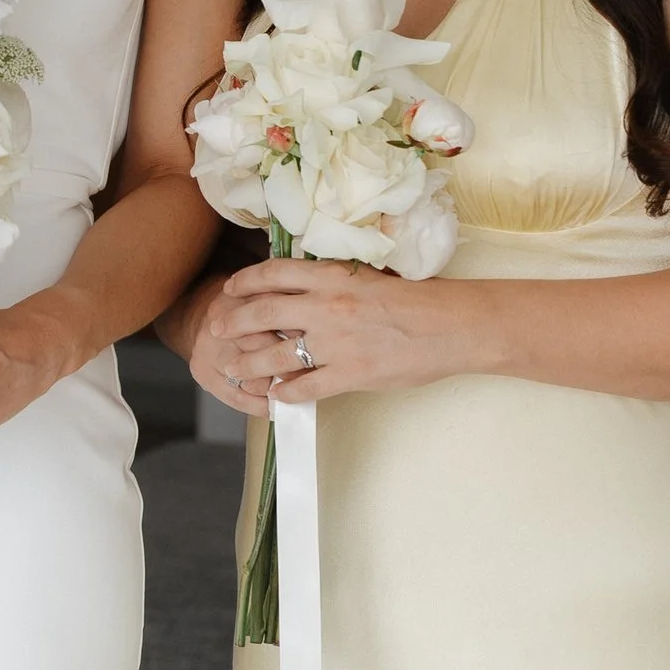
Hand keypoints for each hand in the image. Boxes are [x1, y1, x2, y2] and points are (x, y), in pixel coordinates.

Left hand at [189, 255, 486, 409]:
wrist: (453, 326)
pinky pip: (305, 386)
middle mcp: (327, 307)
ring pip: (275, 354)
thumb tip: (307, 287)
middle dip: (233, 322)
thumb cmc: (420, 299)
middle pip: (262, 312)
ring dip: (249, 363)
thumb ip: (336, 282)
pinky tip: (275, 395)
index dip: (245, 282)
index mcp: (333, 277)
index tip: (230, 289)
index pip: (274, 273)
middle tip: (217, 329)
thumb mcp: (370, 277)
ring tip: (233, 368)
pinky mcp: (350, 374)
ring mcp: (336, 343)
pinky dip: (285, 392)